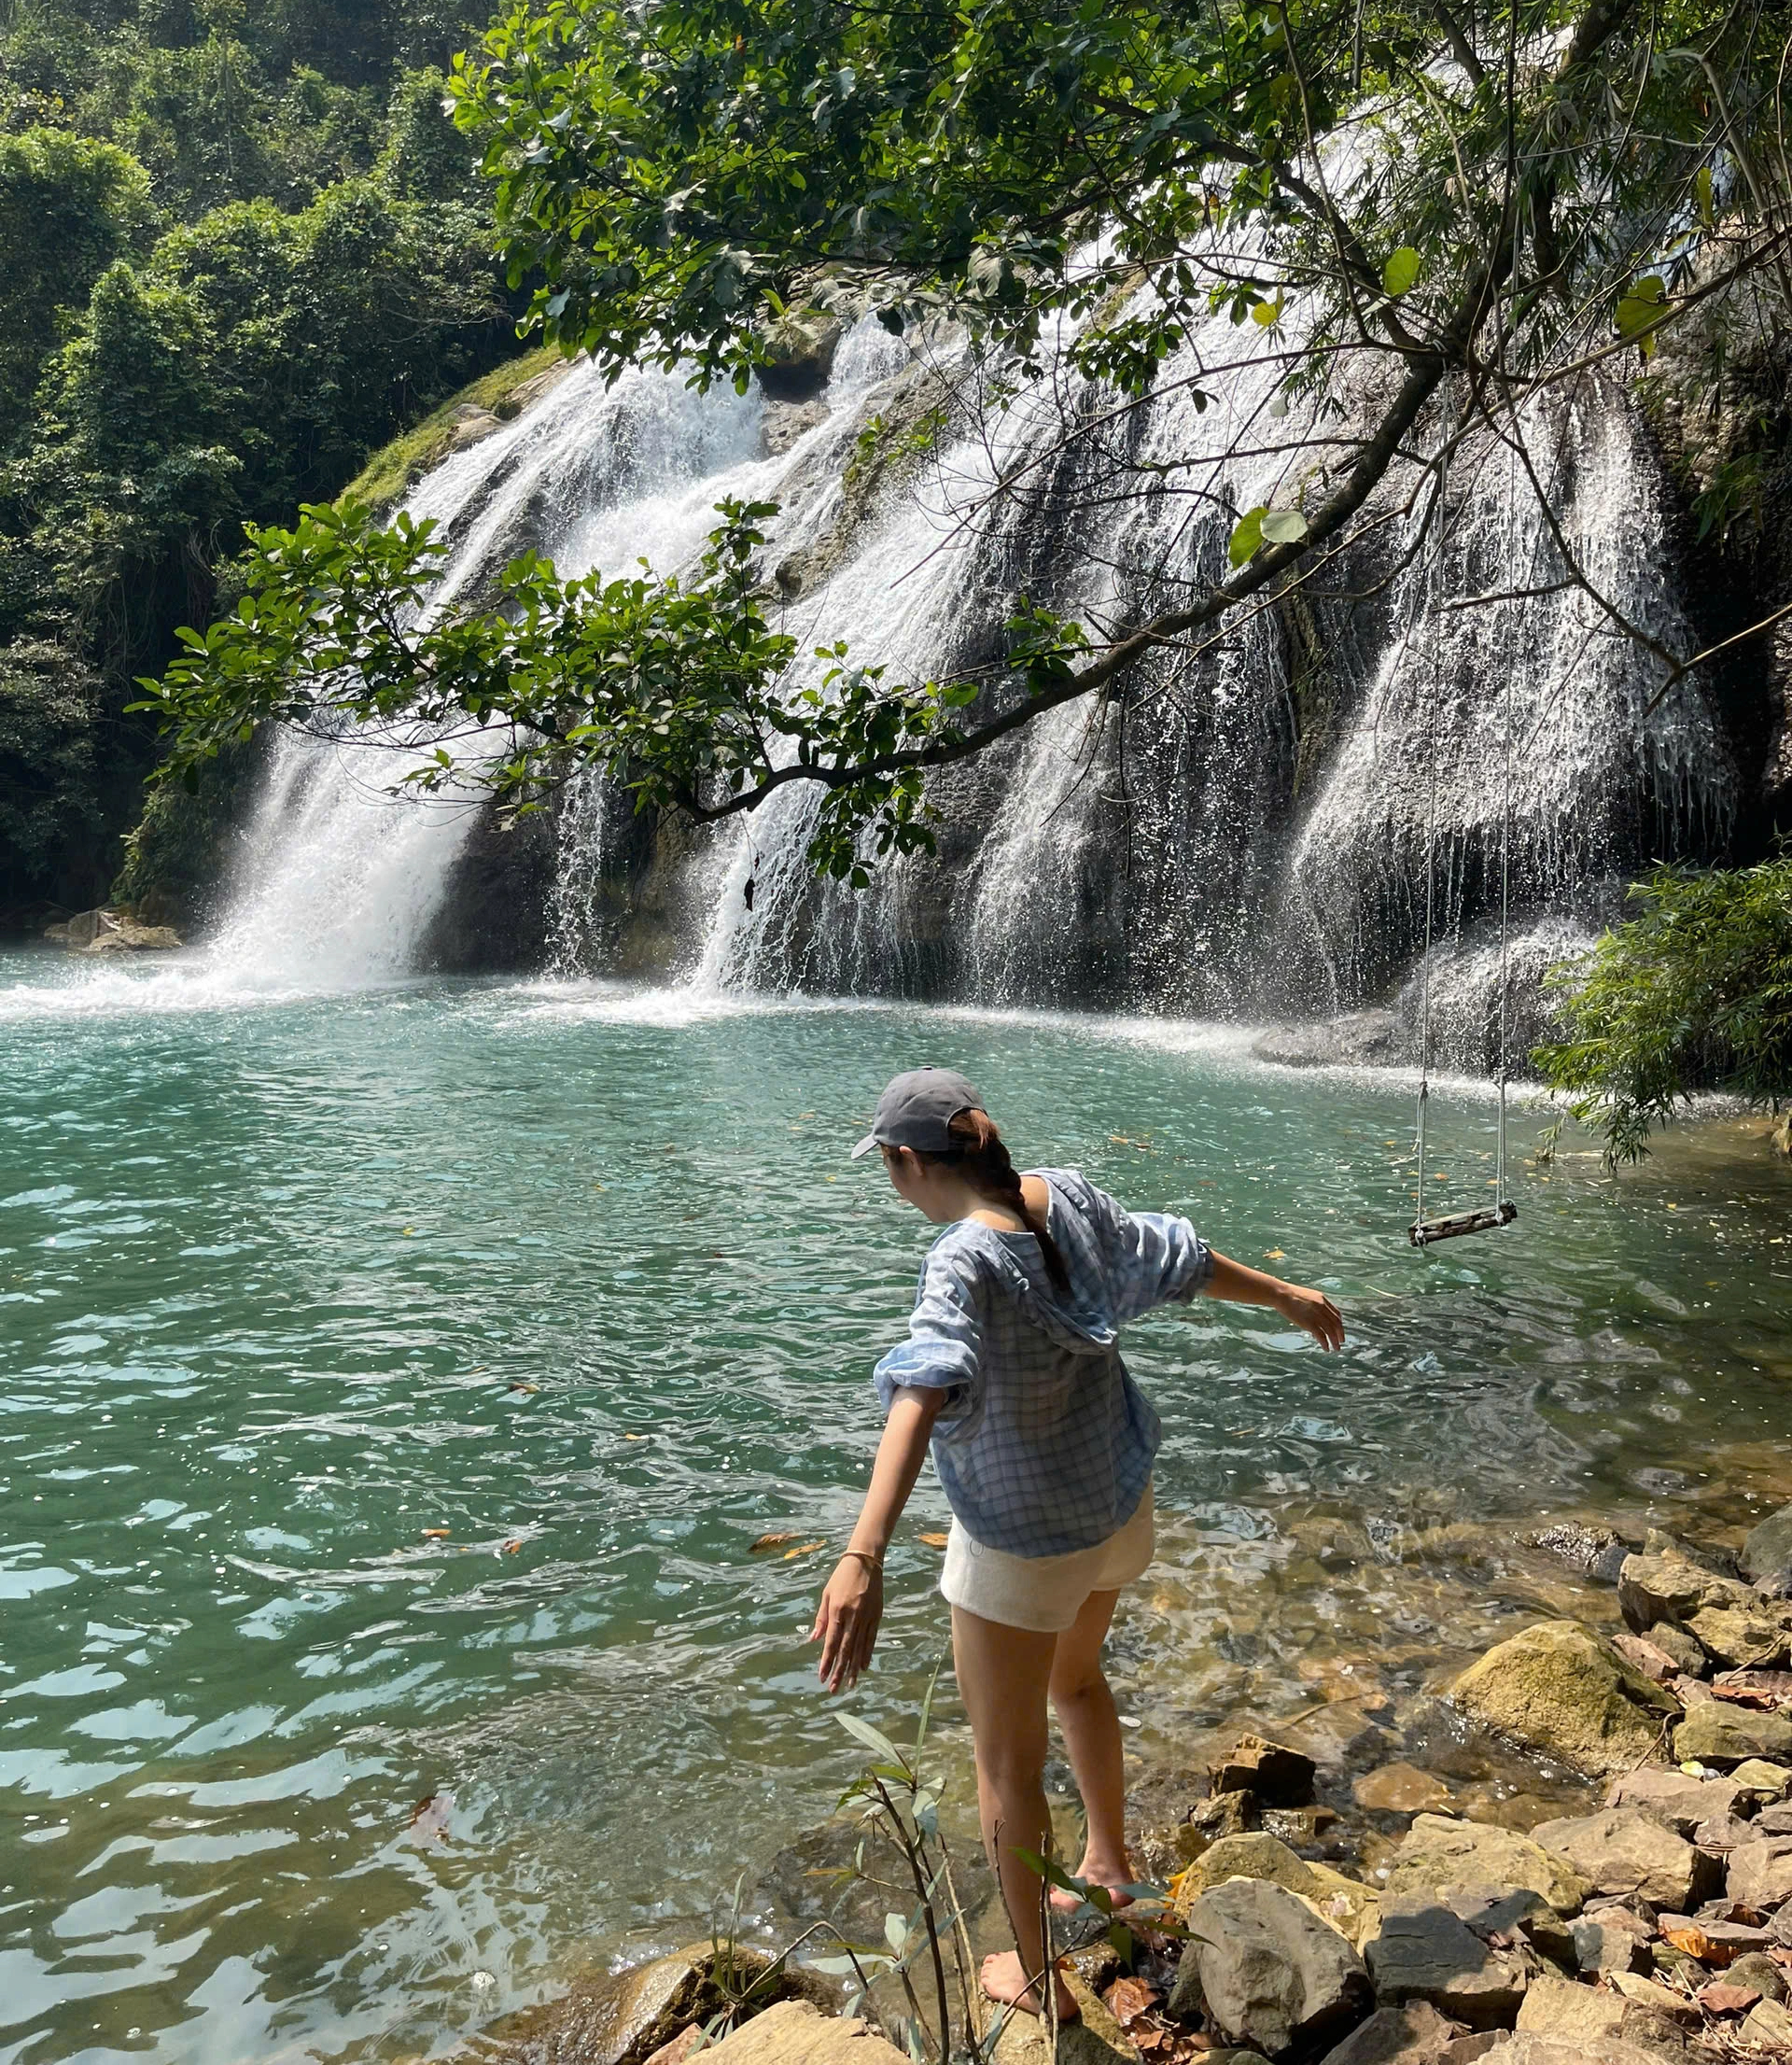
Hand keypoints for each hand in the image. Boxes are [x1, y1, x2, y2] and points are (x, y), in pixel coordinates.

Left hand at [809, 1555, 882, 1692]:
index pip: (831, 1642)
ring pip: (859, 1648)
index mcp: (837, 1610)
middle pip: (845, 1649)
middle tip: (834, 1689)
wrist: (866, 1561)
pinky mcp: (877, 1616)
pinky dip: (866, 1654)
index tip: (822, 1677)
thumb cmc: (841, 1577)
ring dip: (852, 1668)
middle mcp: (852, 1616)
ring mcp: (866, 1617)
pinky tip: (862, 1667)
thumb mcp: (826, 1594)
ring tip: (849, 1684)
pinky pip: (871, 1639)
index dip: (826, 1661)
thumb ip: (821, 1618)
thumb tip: (814, 1640)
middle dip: (839, 1671)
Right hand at [1275, 1281, 1344, 1349]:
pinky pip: (1321, 1336)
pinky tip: (1326, 1348)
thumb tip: (1315, 1315)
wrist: (1281, 1294)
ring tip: (1336, 1348)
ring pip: (1331, 1331)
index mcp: (1322, 1299)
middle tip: (1341, 1342)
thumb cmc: (1288, 1295)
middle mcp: (1322, 1307)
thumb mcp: (1306, 1297)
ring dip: (1335, 1341)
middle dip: (1340, 1334)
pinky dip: (1325, 1343)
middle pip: (1336, 1323)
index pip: (1336, 1314)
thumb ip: (1314, 1305)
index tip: (1339, 1330)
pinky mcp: (1310, 1323)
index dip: (1339, 1324)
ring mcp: (1316, 1315)